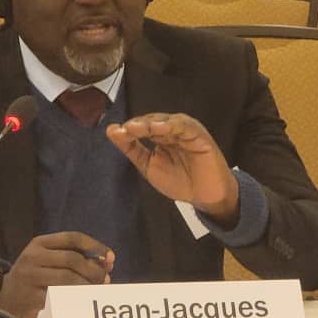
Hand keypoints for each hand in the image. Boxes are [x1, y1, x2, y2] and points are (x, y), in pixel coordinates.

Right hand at [0, 232, 112, 317]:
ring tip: (97, 290)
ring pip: (67, 278)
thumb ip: (75, 258)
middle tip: (105, 279)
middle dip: (93, 269)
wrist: (6, 300)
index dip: (95, 246)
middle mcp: (33, 256)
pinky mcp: (30, 296)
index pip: (73, 238)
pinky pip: (59, 296)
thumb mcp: (49, 261)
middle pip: (72, 259)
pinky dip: (75, 298)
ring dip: (88, 285)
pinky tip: (83, 300)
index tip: (110, 257)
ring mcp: (29, 276)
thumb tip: (108, 262)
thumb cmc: (36, 278)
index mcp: (40, 243)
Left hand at [106, 113, 239, 226]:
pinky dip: (171, 125)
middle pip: (152, 121)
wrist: (205, 197)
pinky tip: (159, 128)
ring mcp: (186, 131)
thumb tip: (112, 131)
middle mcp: (172, 130)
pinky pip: (185, 126)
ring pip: (167, 121)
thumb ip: (132, 149)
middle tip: (125, 129)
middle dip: (138, 125)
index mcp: (160, 136)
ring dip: (151, 123)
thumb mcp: (149, 166)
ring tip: (137, 127)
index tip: (115, 133)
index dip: (129, 129)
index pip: (142, 127)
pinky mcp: (199, 135)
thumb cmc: (181, 181)